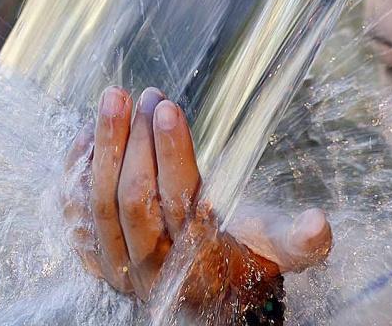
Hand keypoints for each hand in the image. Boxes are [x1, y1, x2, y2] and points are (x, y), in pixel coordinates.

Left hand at [63, 87, 331, 313]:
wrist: (206, 297)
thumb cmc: (243, 260)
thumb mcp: (276, 253)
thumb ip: (298, 241)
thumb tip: (320, 222)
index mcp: (196, 265)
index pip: (177, 203)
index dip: (171, 154)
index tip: (167, 108)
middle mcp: (147, 269)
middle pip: (131, 199)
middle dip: (134, 142)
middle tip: (143, 96)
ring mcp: (112, 263)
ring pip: (97, 200)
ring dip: (104, 144)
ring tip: (114, 97)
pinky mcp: (90, 252)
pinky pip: (72, 208)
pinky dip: (77, 166)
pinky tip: (91, 129)